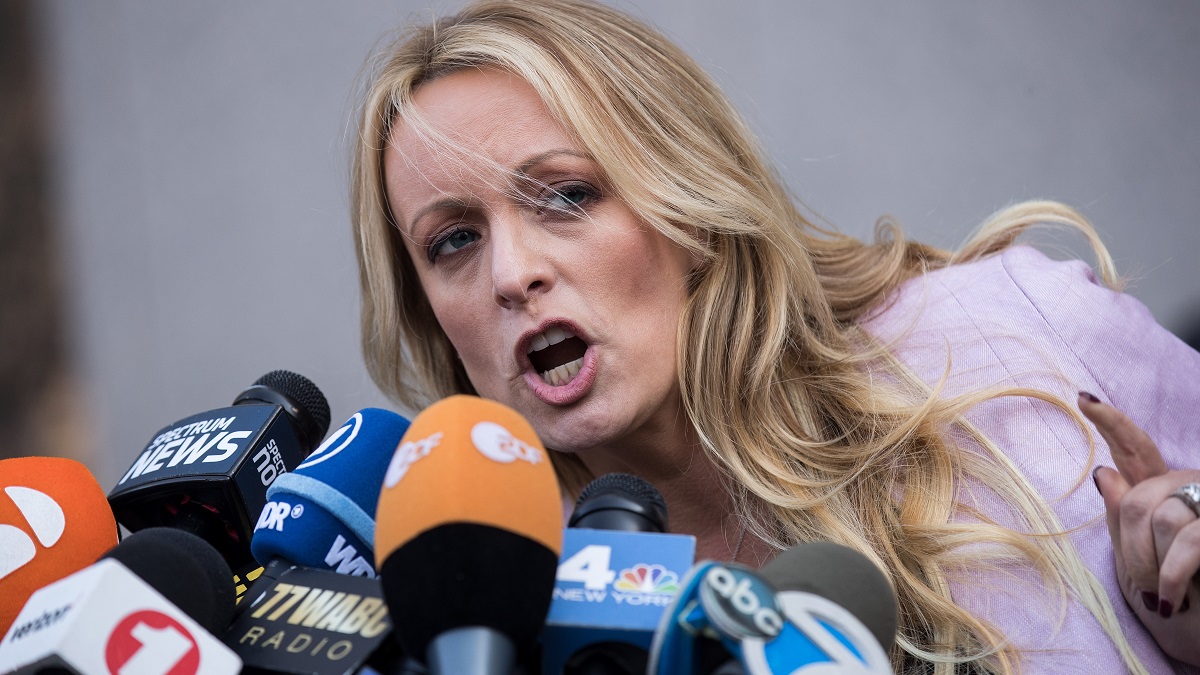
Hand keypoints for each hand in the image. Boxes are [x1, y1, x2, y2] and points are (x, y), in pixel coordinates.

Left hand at [1080, 392, 1199, 665]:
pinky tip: (1169, 600)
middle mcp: (1191, 486)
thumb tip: (1104, 473)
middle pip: (1136, 498)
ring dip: (1151, 567)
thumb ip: (1124, 517)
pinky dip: (1171, 577)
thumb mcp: (1139, 557)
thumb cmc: (1176, 592)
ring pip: (1160, 518)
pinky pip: (1188, 544)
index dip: (1112, 423)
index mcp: (1165, 489)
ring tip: (1161, 595)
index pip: (1135, 449)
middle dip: (1131, 547)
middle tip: (1141, 585)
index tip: (1083, 399)